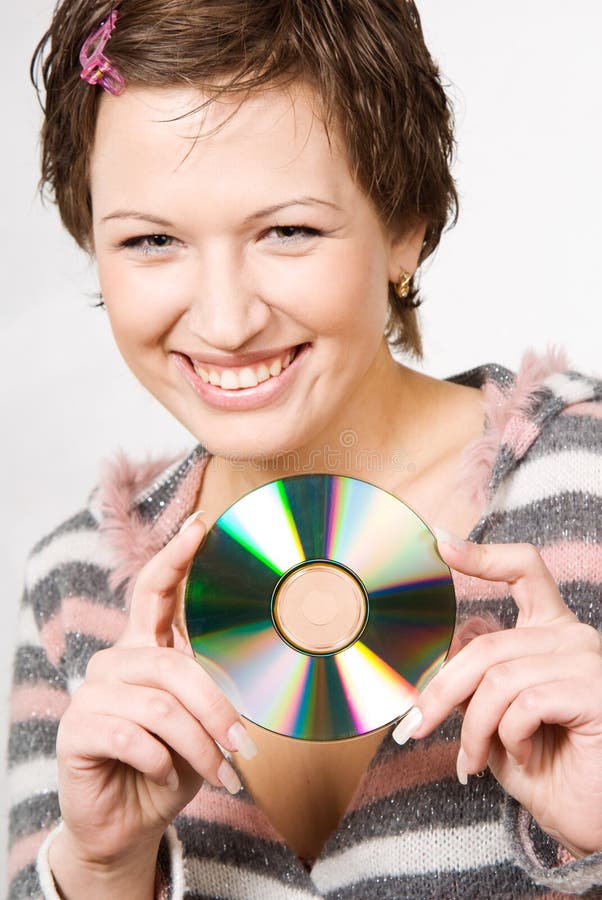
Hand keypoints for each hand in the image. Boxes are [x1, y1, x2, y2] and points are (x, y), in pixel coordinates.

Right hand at [53, 515, 257, 870]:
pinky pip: (133, 737)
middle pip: (174, 665)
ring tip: (219, 773)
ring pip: (161, 705)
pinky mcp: (77, 729)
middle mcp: (116, 660)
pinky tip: (162, 774)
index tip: (201, 525)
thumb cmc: (174, 763)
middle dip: (216, 708)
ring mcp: (93, 692)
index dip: (176, 557)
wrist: (132, 822)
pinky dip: (161, 762)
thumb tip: (256, 663)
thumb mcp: (202, 721)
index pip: (155, 590)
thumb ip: (211, 685)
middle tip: (243, 747)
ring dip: (199, 745)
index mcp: (146, 647)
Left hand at [395, 533, 601, 857]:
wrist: (589, 819)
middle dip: (440, 692)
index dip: (483, 554)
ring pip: (497, 678)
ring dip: (472, 728)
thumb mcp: (497, 717)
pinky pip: (523, 704)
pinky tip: (522, 758)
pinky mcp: (595, 691)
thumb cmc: (547, 768)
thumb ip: (479, 676)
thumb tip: (453, 640)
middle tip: (413, 728)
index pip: (524, 570)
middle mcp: (573, 636)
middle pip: (485, 645)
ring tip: (471, 762)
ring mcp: (587, 660)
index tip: (440, 543)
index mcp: (551, 631)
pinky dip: (507, 737)